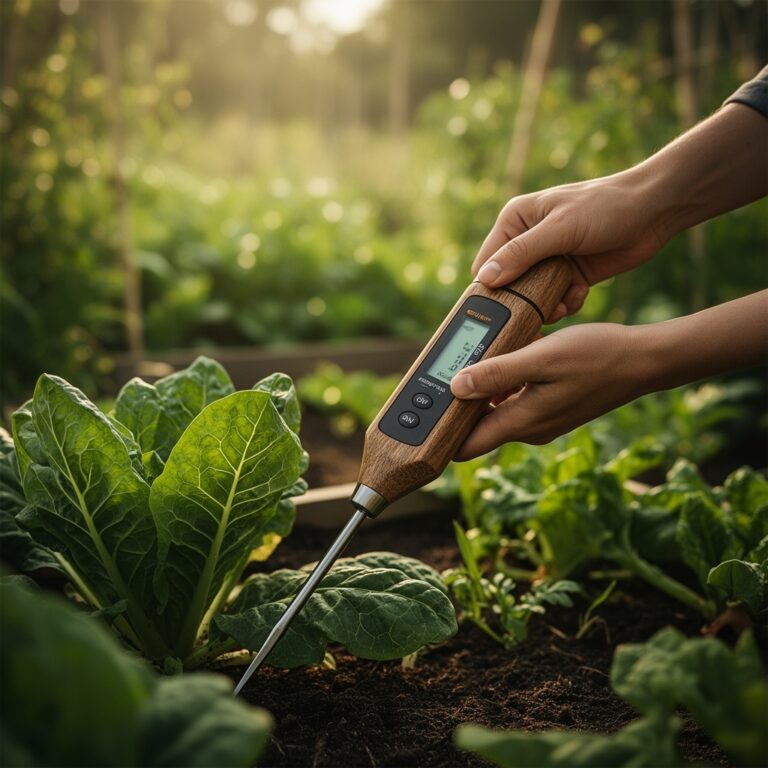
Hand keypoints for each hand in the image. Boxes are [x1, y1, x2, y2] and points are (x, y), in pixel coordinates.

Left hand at [450, 291, 767, 458]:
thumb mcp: (542, 358)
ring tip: (467, 364)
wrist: (643, 360)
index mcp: (523, 422)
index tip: (417, 420)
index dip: (438, 436)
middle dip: (454, 408)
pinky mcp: (549, 409)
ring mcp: (540, 420)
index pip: (465, 447)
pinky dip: (500, 388)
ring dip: (478, 394)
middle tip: (436, 379)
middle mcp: (529, 428)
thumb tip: (455, 387)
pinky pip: (513, 403)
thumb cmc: (596, 356)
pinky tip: (500, 362)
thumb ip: (498, 374)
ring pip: (494, 414)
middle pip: (476, 430)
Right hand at [473, 172, 667, 321]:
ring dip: (546, 305)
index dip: (490, 286)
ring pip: (531, 297)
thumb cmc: (606, 207)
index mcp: (516, 221)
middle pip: (508, 284)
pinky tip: (580, 293)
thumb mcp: (560, 229)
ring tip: (563, 302)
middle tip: (538, 310)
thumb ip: (522, 254)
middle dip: (523, 300)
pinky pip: (555, 300)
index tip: (503, 307)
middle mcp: (527, 241)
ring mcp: (549, 260)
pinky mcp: (569, 275)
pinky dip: (565, 303)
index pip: (487, 262)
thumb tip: (486, 278)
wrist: (654, 211)